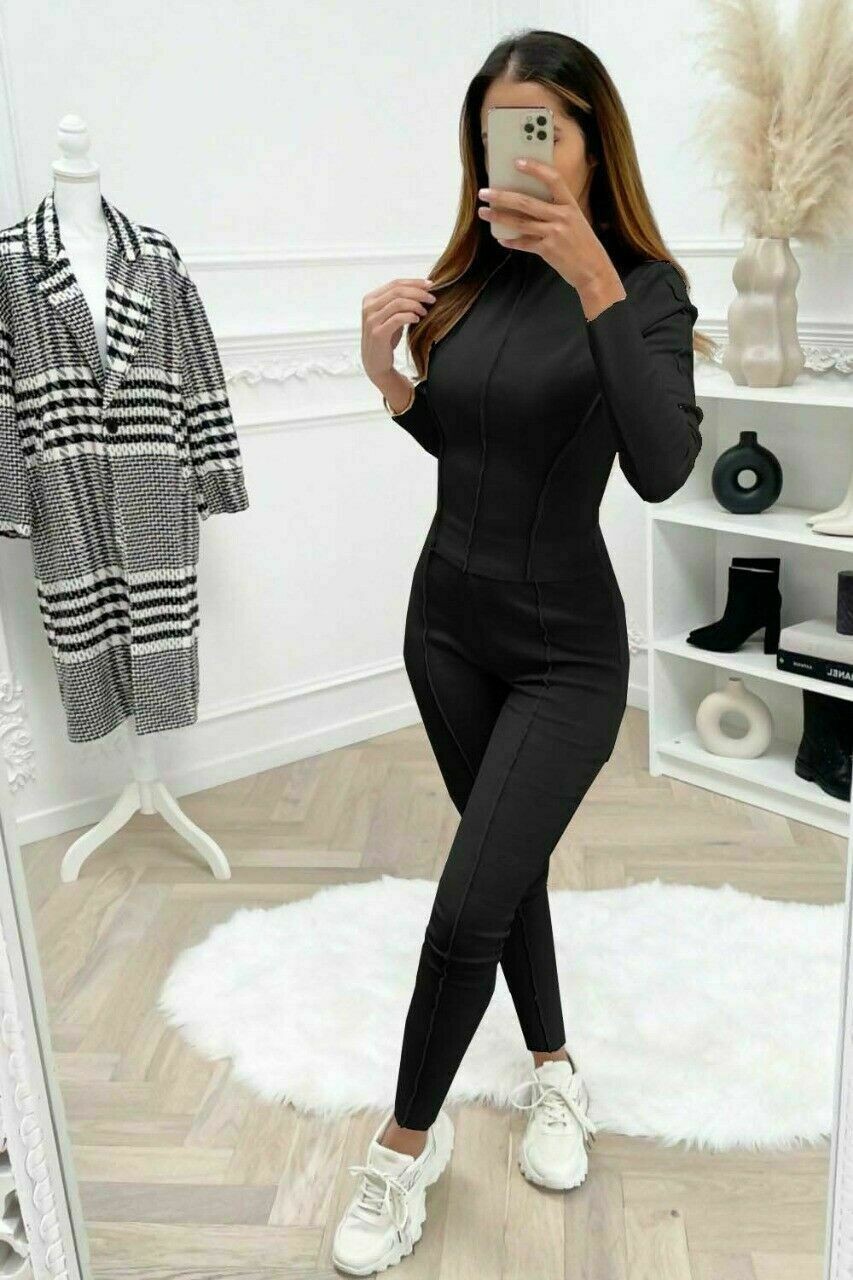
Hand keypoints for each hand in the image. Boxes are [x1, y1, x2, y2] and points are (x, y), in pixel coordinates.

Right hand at [361, 276, 436, 385]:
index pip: (395, 283)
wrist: (376, 364)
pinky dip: (410, 316)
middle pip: (398, 291)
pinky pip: (397, 318)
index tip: (431, 285)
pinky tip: (417, 319)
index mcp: (371, 299)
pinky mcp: (378, 333)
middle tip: (432, 298)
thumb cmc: (386, 339)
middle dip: (418, 292)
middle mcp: (368, 307)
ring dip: (416, 305)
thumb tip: (423, 290)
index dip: (415, 282)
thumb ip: (399, 302)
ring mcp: (371, 320)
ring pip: (398, 302)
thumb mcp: (390, 316)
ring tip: (425, 311)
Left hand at [477, 159, 625, 316]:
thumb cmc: (583, 244)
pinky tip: (501, 239)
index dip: (535, 169)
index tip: (517, 162)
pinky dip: (511, 241)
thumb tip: (528, 203)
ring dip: (498, 217)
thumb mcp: (575, 220)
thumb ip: (556, 210)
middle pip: (526, 202)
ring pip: (520, 222)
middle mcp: (562, 216)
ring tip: (484, 212)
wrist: (594, 270)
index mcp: (570, 205)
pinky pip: (524, 243)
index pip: (553, 179)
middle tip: (485, 192)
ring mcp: (554, 234)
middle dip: (502, 196)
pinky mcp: (548, 250)